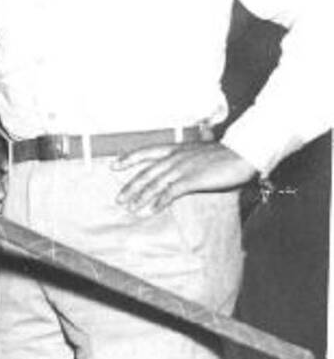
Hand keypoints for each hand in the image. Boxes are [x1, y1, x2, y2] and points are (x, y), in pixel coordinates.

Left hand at [113, 141, 256, 214]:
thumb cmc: (225, 153)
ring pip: (155, 184)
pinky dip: (159, 202)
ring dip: (141, 197)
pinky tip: (151, 210)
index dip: (129, 158)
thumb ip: (189, 153)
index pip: (146, 152)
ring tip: (131, 208)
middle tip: (119, 199)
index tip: (114, 165)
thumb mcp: (202, 149)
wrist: (244, 152)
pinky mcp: (192, 179)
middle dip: (131, 186)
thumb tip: (189, 149)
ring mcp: (182, 168)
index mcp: (176, 148)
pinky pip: (171, 192)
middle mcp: (175, 157)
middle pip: (146, 173)